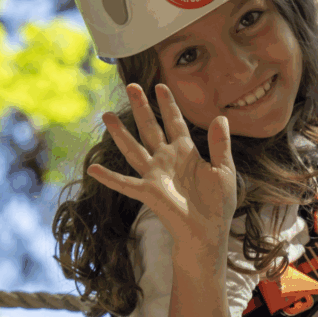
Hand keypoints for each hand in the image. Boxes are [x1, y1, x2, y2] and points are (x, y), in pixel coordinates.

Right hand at [87, 83, 237, 255]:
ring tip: (106, 115)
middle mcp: (167, 159)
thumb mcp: (224, 170)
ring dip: (120, 133)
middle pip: (151, 128)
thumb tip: (221, 117)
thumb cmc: (217, 204)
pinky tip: (93, 168)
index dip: (168, 105)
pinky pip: (125, 183)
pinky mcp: (148, 192)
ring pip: (134, 148)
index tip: (160, 86)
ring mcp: (155, 175)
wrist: (209, 231)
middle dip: (141, 107)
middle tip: (131, 85)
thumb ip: (220, 145)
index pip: (175, 122)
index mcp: (186, 153)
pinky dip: (109, 177)